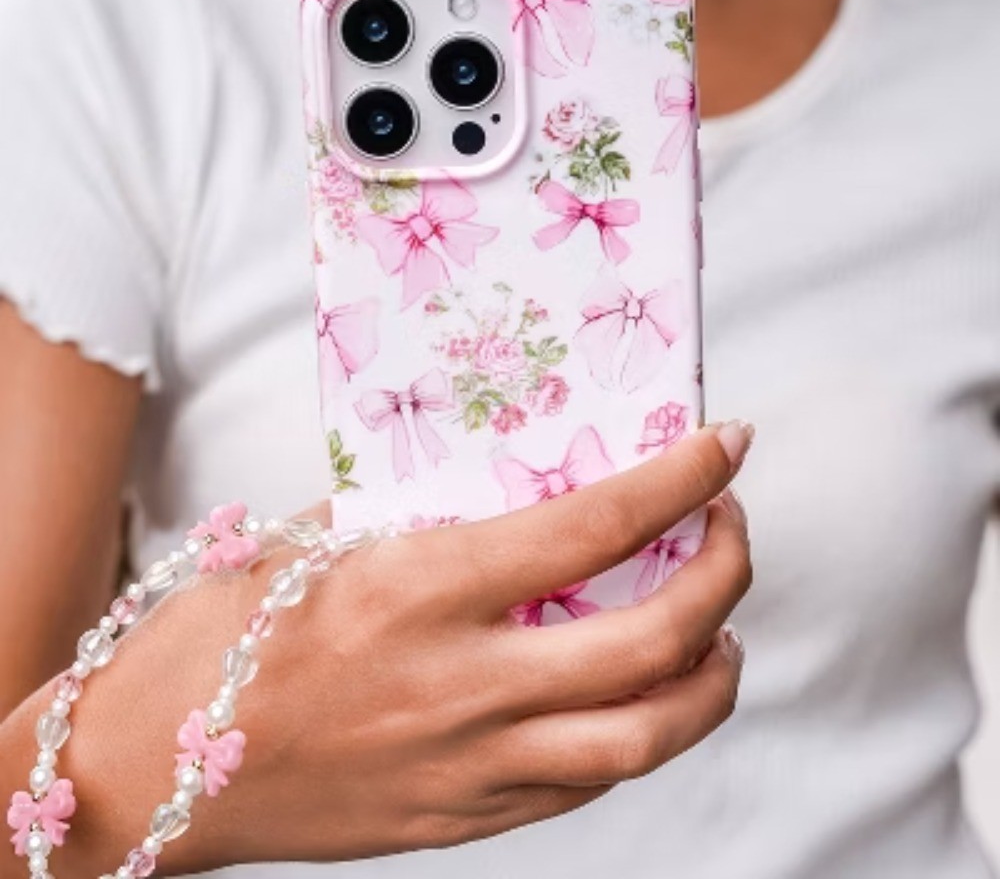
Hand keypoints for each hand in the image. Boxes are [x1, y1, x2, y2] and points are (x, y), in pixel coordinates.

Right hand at [36, 422, 751, 874]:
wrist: (146, 768)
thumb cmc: (216, 636)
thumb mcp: (322, 544)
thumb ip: (428, 524)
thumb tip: (516, 494)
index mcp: (419, 590)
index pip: (594, 528)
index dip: (680, 481)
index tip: (724, 448)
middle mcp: (460, 684)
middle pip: (653, 644)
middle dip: (724, 577)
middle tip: (729, 533)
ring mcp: (467, 767)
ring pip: (645, 739)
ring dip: (710, 680)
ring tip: (720, 637)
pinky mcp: (458, 822)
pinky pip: (582, 785)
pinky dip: (634, 732)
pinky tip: (634, 697)